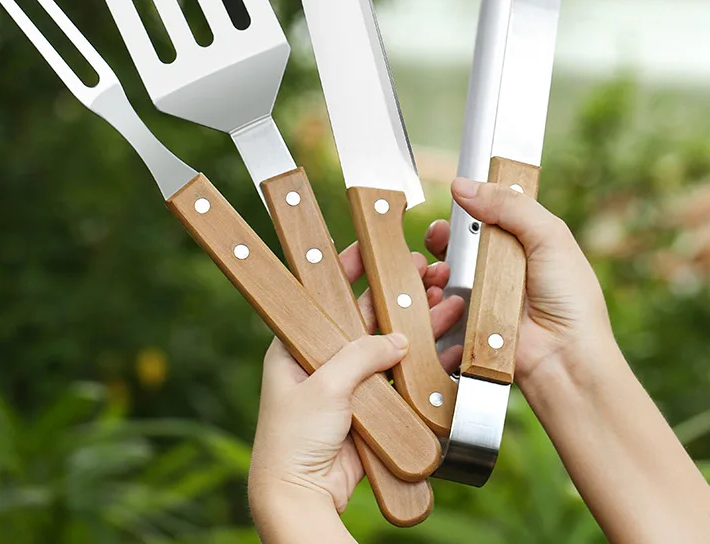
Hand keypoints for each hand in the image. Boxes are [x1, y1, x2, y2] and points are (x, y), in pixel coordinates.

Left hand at [248, 244, 463, 520]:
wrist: (301, 495)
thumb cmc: (292, 438)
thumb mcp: (323, 386)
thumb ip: (361, 357)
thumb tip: (398, 339)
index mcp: (299, 342)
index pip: (326, 295)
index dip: (349, 268)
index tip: (374, 248)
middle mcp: (325, 357)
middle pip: (368, 316)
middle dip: (399, 296)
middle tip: (429, 273)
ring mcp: (350, 382)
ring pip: (390, 346)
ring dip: (419, 326)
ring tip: (449, 302)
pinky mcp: (371, 407)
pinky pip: (402, 379)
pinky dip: (425, 364)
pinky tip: (449, 348)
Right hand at [425, 177, 612, 387]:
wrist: (564, 358)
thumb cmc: (571, 300)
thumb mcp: (549, 237)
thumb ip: (510, 205)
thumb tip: (463, 185)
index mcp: (522, 239)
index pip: (487, 211)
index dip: (469, 204)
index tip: (456, 197)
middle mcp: (500, 263)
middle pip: (458, 239)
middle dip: (444, 234)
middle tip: (441, 235)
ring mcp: (482, 291)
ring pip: (443, 267)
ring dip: (436, 263)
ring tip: (440, 268)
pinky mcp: (466, 318)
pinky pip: (440, 299)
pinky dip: (435, 293)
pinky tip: (440, 292)